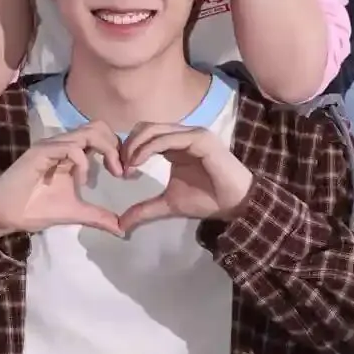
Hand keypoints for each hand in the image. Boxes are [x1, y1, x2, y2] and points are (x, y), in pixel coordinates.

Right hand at [0, 122, 125, 239]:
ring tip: (111, 172)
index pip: (101, 135)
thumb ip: (98, 216)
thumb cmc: (36, 209)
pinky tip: (82, 180)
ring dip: (105, 149)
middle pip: (98, 126)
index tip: (125, 173)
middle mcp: (63, 144)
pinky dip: (83, 161)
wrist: (5, 214)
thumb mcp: (75, 212)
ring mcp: (52, 146)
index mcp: (72, 153)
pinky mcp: (41, 152)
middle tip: (120, 171)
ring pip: (87, 131)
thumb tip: (123, 229)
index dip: (117, 149)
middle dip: (115, 145)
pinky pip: (70, 146)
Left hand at [117, 123, 253, 231]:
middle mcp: (182, 135)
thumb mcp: (168, 204)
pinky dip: (149, 148)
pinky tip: (138, 162)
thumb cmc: (206, 200)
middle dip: (128, 145)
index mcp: (174, 145)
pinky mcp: (199, 139)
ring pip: (154, 130)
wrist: (234, 205)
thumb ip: (145, 210)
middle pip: (145, 127)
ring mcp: (191, 134)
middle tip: (120, 167)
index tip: (120, 171)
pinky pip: (168, 138)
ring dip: (136, 146)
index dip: (129, 148)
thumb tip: (120, 225)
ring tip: (128, 166)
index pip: (145, 135)